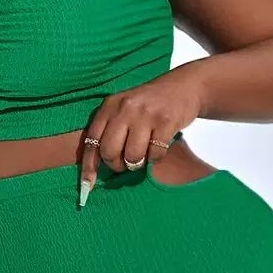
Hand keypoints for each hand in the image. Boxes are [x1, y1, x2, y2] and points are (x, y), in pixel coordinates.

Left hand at [78, 73, 205, 204]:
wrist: (185, 86)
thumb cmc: (150, 105)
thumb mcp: (125, 109)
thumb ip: (110, 131)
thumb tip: (95, 169)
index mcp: (110, 106)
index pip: (92, 140)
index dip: (89, 166)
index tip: (87, 185)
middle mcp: (125, 108)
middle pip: (110, 152)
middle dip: (117, 165)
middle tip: (127, 162)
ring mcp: (145, 114)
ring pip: (132, 156)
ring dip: (138, 163)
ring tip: (144, 152)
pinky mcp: (165, 121)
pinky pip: (155, 154)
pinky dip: (156, 157)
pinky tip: (160, 144)